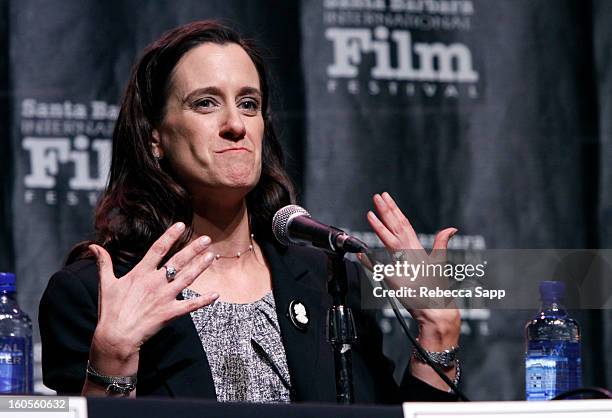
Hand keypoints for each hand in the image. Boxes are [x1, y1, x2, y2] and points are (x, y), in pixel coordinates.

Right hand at [88, 222, 217, 374]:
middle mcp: (155, 282)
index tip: (182, 225)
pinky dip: (204, 301)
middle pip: (178, 261)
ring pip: (187, 278)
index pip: (158, 249)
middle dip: (193, 249)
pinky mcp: (170, 313)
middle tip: (207, 239)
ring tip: (211, 256)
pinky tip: (216, 295)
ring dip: (200, 267)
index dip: (171, 236)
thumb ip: (104, 263)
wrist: (115, 337)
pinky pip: (190, 306)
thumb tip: (94, 246)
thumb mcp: (106, 284)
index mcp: (140, 274)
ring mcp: (164, 297)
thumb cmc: (110, 311)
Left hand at [362, 192, 459, 389]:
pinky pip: (381, 268)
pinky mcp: (398, 280)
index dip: (394, 210)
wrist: (438, 310)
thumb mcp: (439, 262)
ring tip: (370, 213)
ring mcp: (404, 265)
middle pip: (397, 227)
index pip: (404, 223)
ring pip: (390, 241)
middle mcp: (411, 254)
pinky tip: (360, 252)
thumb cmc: (436, 289)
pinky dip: (370, 260)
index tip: (386, 198)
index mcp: (418, 249)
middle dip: (386, 210)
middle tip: (377, 196)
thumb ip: (441, 244)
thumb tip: (452, 228)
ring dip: (380, 227)